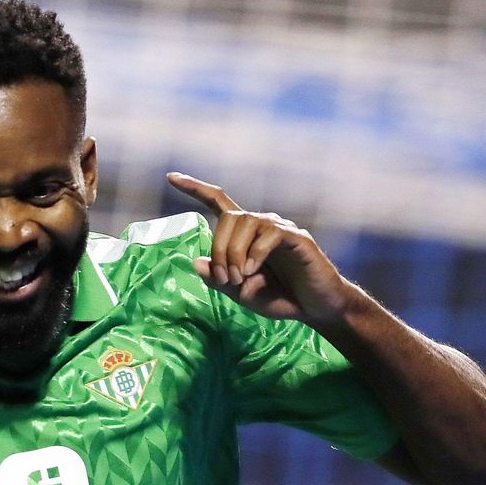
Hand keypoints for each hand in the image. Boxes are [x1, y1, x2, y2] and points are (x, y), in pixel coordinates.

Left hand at [166, 173, 355, 325]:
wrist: (315, 308)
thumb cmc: (278, 297)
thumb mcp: (239, 293)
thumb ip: (218, 279)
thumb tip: (195, 261)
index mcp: (244, 235)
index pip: (218, 202)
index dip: (195, 188)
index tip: (170, 177)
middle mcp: (261, 225)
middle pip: (228, 218)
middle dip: (219, 249)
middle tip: (226, 280)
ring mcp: (280, 229)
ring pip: (246, 223)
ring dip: (234, 252)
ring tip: (239, 278)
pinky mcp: (297, 238)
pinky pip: (269, 234)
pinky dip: (255, 253)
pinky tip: (253, 270)